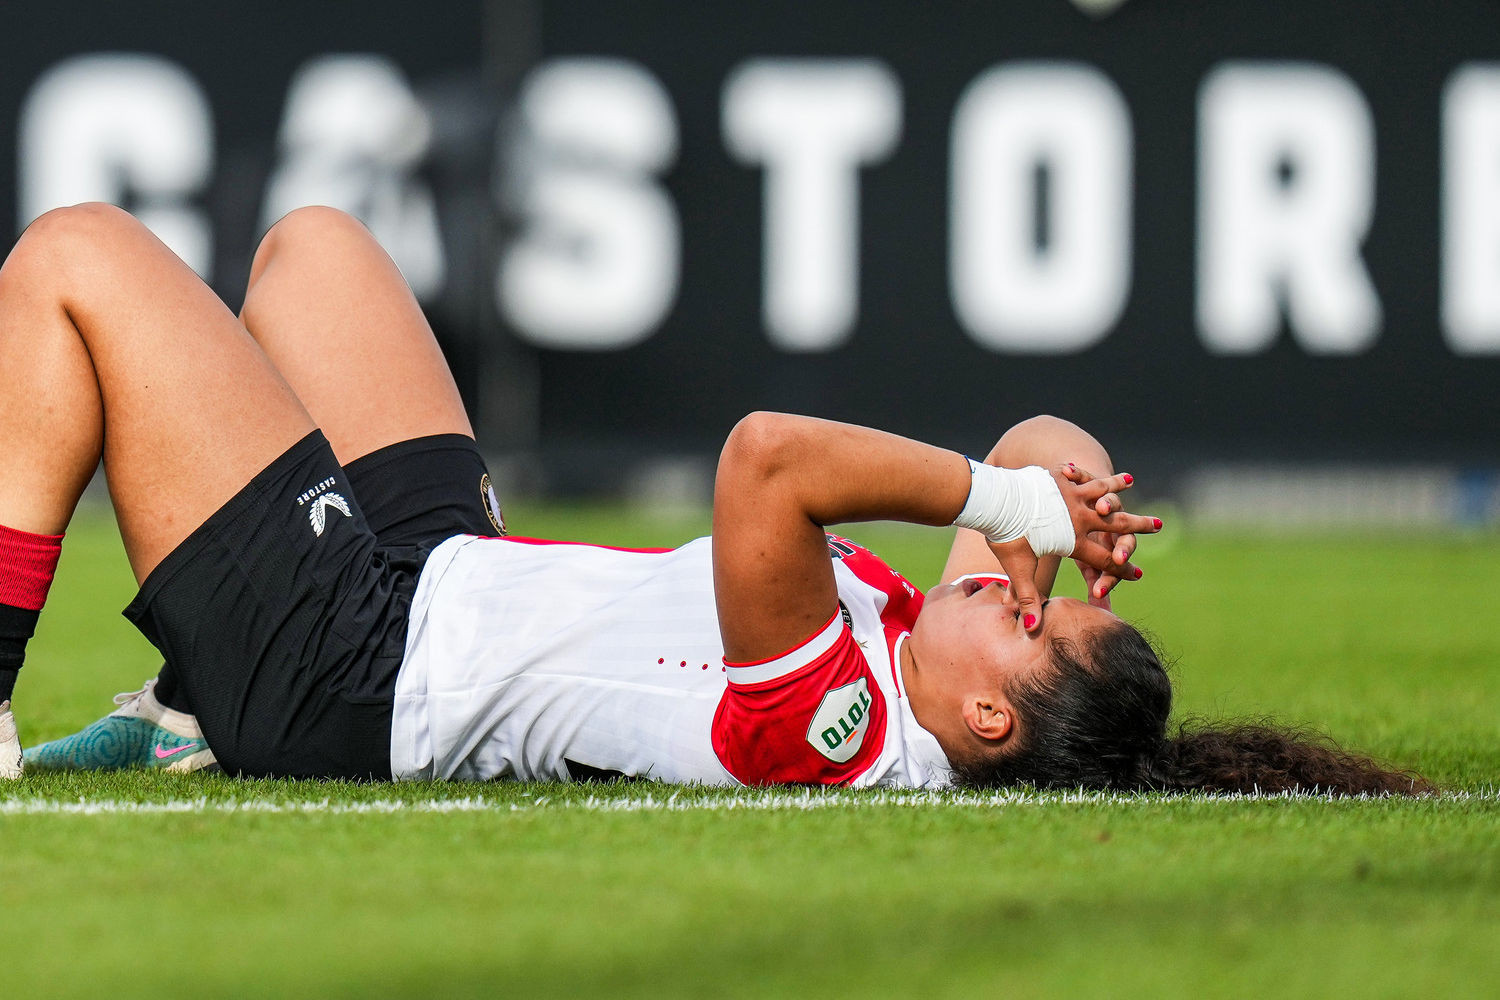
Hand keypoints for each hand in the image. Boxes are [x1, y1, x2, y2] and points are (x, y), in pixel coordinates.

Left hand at [989, 465, 1160, 631]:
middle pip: (1115, 524)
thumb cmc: (1007, 536)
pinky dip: (1086, 470)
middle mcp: (1079, 517)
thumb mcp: (1019, 569)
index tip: (1138, 576)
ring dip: (1116, 487)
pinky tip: (1083, 463)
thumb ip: (1029, 598)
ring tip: (1130, 480)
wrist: (994, 502)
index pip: (1104, 560)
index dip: (1121, 570)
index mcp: (1073, 541)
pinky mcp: (1058, 478)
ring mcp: (1071, 495)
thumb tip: (1032, 630)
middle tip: (1158, 524)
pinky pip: (1078, 474)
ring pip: (1101, 491)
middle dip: (1138, 526)